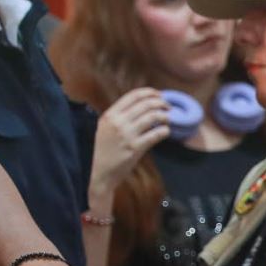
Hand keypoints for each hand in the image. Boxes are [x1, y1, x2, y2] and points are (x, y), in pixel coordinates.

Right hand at [90, 87, 170, 204]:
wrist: (98, 173)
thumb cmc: (102, 150)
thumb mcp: (104, 128)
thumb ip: (118, 117)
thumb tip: (140, 106)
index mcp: (109, 115)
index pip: (133, 96)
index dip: (150, 93)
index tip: (159, 95)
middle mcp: (118, 122)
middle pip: (146, 104)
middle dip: (161, 103)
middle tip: (168, 107)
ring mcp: (127, 135)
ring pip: (153, 116)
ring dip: (165, 116)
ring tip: (168, 119)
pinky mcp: (135, 148)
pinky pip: (156, 134)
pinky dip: (165, 130)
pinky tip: (165, 132)